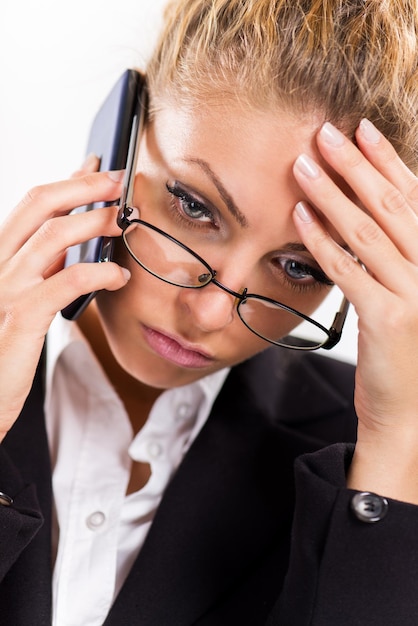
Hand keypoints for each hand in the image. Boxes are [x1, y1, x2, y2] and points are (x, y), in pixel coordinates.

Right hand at [0, 160, 129, 440]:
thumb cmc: (8, 344)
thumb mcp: (26, 294)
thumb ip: (46, 264)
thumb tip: (77, 233)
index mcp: (1, 256)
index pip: (33, 203)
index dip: (69, 180)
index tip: (100, 165)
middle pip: (39, 205)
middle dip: (84, 186)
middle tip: (121, 182)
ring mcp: (6, 289)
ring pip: (51, 236)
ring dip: (94, 221)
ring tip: (124, 220)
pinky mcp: (20, 319)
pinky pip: (63, 284)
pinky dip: (97, 273)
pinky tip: (119, 275)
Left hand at [292, 119, 417, 501]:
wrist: (410, 412)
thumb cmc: (405, 352)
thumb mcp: (407, 294)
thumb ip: (392, 256)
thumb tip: (360, 216)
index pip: (413, 199)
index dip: (387, 162)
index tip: (362, 131)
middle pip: (391, 206)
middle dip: (356, 165)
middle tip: (325, 132)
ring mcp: (416, 292)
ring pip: (367, 231)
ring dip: (332, 194)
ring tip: (304, 164)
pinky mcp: (389, 318)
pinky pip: (348, 269)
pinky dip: (321, 240)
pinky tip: (300, 215)